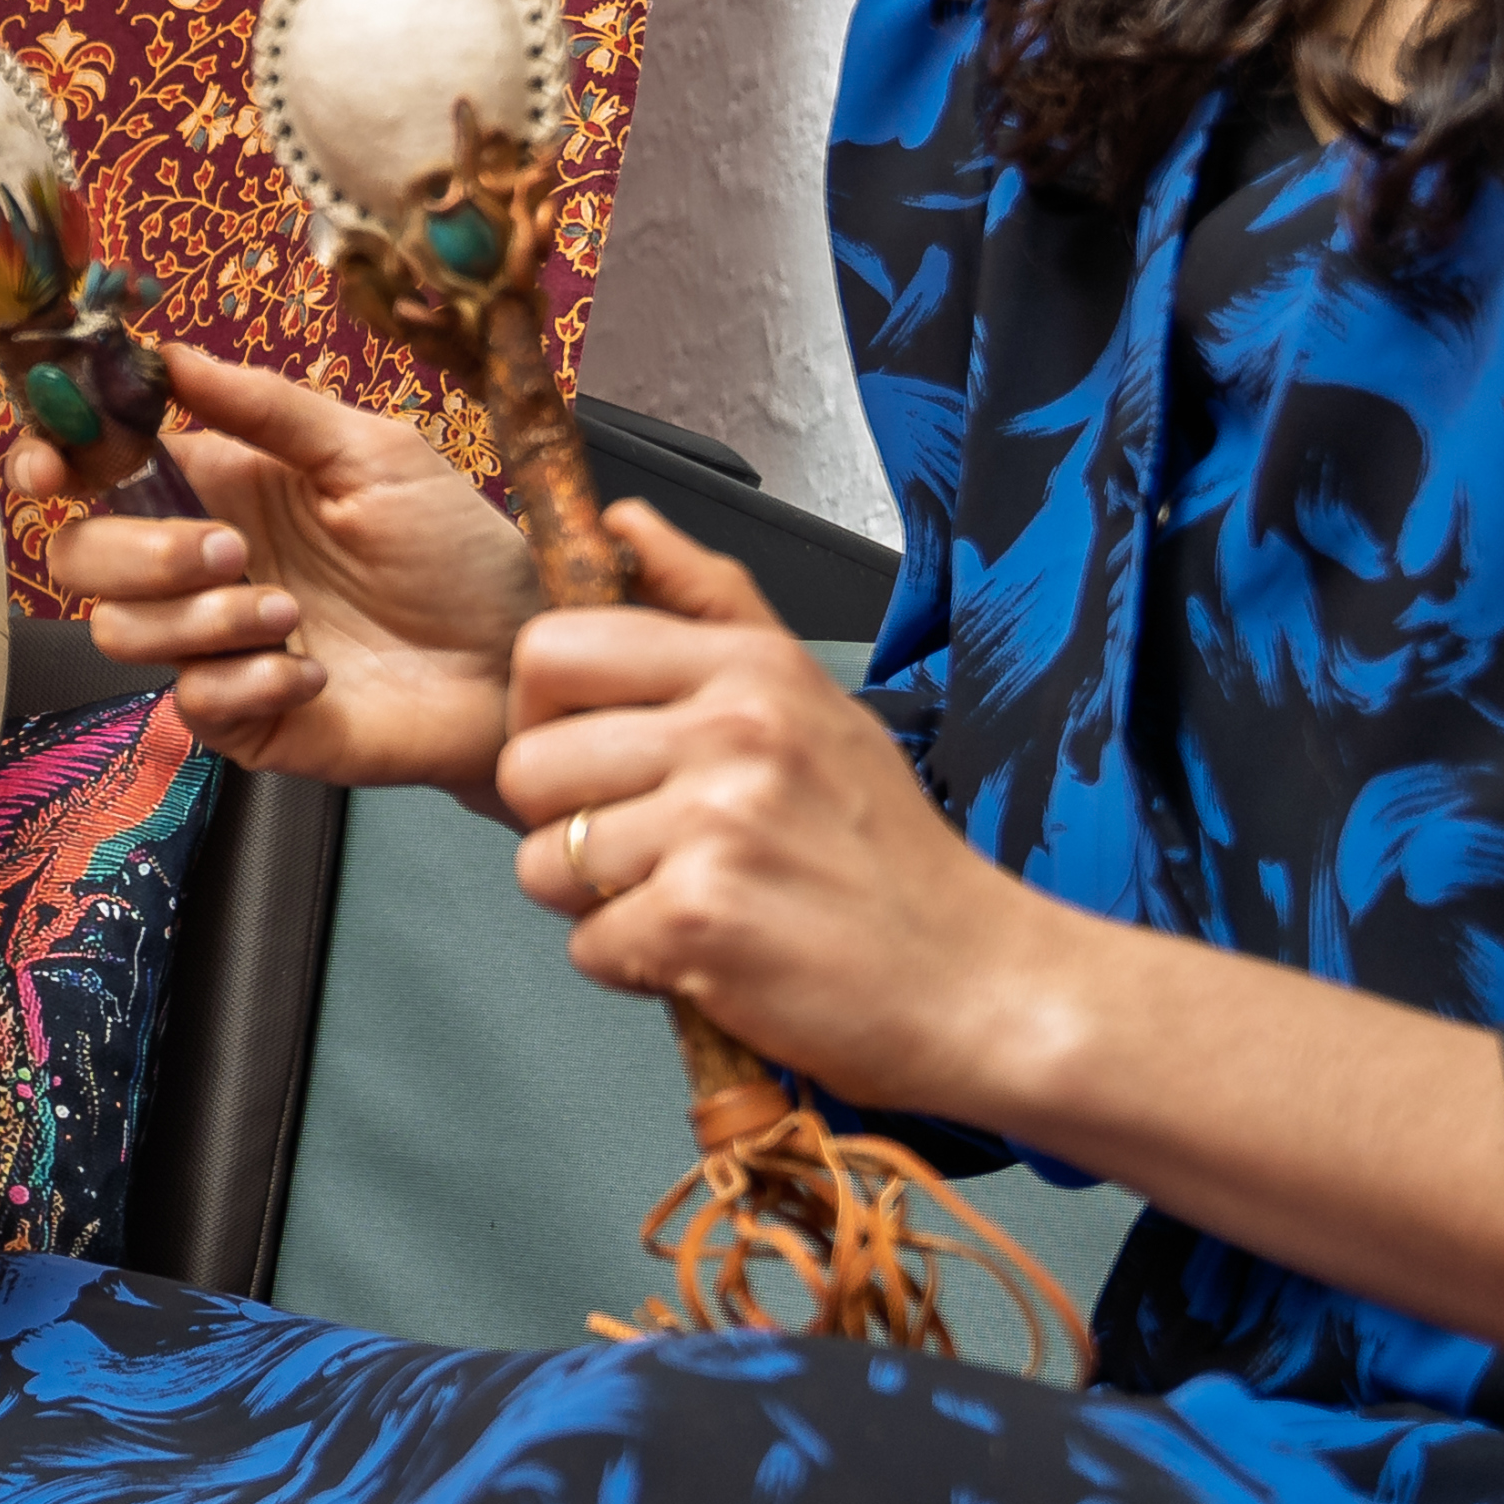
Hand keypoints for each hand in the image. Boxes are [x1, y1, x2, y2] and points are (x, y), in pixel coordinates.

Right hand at [10, 343, 542, 793]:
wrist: (516, 662)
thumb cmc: (455, 552)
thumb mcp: (374, 452)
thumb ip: (267, 408)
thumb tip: (168, 355)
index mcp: (219, 490)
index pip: (97, 472)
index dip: (55, 461)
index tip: (54, 467)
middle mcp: (200, 569)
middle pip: (82, 558)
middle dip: (141, 551)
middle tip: (233, 551)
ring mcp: (214, 649)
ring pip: (122, 633)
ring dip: (204, 619)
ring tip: (294, 615)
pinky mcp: (242, 720)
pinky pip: (192, 702)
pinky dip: (250, 682)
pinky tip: (316, 676)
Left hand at [493, 510, 1079, 1111]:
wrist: (975, 979)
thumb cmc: (889, 854)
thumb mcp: (814, 698)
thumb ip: (708, 604)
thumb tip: (620, 523)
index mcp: (751, 669)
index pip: (553, 650)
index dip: (546, 716)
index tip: (593, 754)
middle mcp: (733, 731)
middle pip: (527, 765)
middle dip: (564, 821)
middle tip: (650, 847)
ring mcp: (715, 824)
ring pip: (544, 862)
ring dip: (598, 901)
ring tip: (687, 898)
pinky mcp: (699, 919)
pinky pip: (587, 945)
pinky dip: (635, 966)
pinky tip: (708, 952)